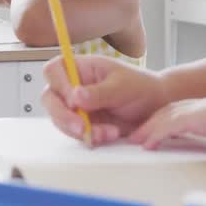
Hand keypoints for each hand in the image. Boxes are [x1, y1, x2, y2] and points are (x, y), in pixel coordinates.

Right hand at [41, 55, 168, 145]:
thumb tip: (75, 96)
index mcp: (81, 67)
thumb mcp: (122, 86)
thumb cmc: (140, 88)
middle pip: (50, 98)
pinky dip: (90, 138)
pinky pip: (75, 134)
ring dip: (80, 130)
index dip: (58, 84)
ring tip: (109, 132)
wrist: (155, 108)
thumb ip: (99, 92)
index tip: (74, 99)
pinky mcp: (82, 124)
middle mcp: (73, 86)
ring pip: (60, 120)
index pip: (54, 70)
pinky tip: (110, 135)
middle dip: (63, 116)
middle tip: (82, 127)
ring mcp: (75, 107)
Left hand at [130, 97, 205, 156]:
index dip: (164, 123)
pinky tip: (147, 145)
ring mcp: (203, 110)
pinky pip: (172, 125)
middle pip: (168, 112)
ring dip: (148, 129)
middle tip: (135, 137)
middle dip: (150, 124)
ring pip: (166, 117)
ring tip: (135, 142)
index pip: (182, 114)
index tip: (153, 136)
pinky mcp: (203, 117)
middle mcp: (205, 107)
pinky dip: (157, 134)